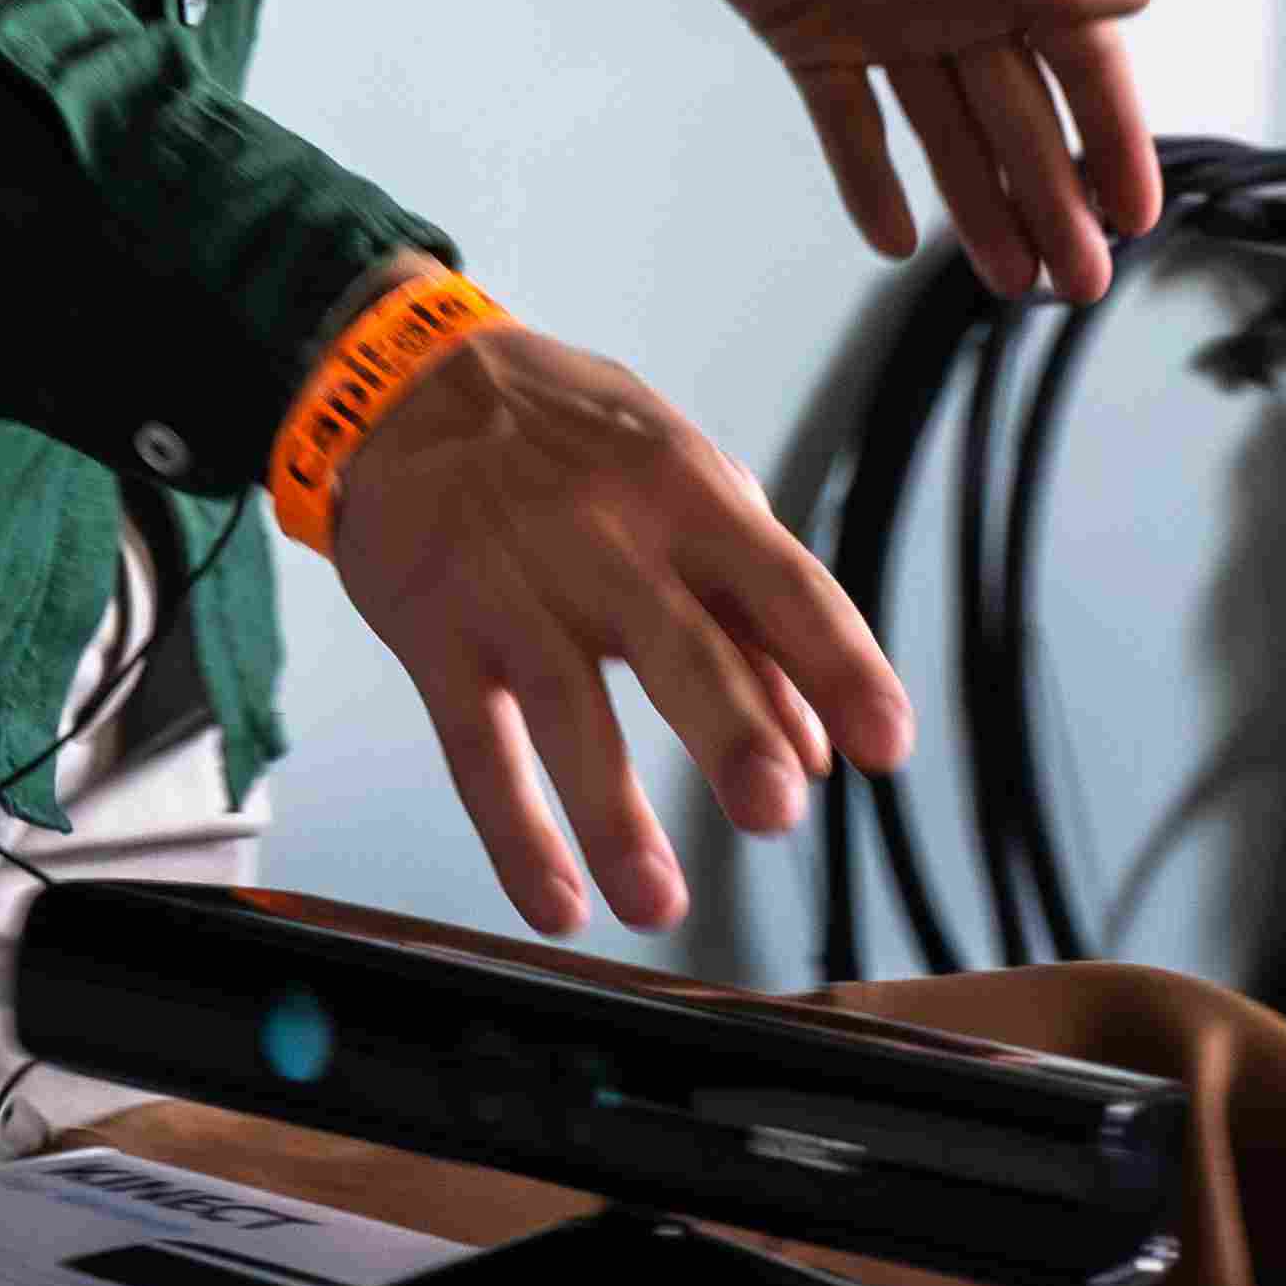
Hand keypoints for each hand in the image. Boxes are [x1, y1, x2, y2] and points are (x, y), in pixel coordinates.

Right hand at [330, 308, 913, 931]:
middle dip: (730, 730)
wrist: (400, 384)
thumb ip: (748, 607)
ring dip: (613, 812)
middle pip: (676, 643)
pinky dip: (512, 828)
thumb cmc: (561, 440)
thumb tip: (816, 745)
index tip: (885, 744)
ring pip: (566, 704)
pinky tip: (554, 898)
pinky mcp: (434, 628)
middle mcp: (601, 535)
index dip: (839, 664)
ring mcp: (511, 583)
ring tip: (657, 902)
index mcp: (683, 492)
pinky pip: (474, 740)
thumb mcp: (673, 480)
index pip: (781, 583)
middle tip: (774, 811)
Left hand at [644, 0, 1164, 305]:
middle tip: (1080, 278)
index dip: (1110, 138)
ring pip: (948, 135)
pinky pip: (850, 126)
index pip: (1077, 63)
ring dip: (981, 206)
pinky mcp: (810, 37)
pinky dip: (870, 181)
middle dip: (1055, 199)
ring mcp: (883, 23)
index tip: (1135, 209)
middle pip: (1019, 117)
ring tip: (1013, 278)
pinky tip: (895, 237)